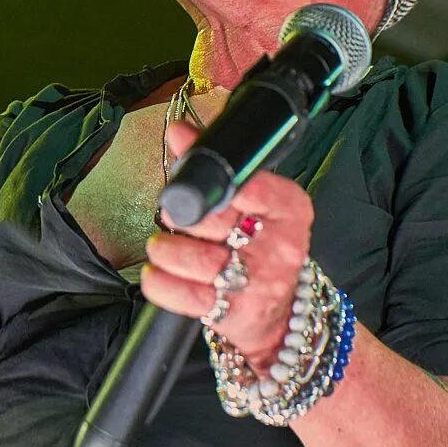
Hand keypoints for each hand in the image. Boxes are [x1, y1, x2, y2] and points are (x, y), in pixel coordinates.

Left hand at [140, 121, 311, 370]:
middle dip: (179, 214)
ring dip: (165, 249)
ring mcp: (260, 282)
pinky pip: (183, 295)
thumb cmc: (259, 248)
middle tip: (171, 215)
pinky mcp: (236, 313)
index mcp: (289, 208)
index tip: (180, 159)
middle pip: (213, 219)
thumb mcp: (256, 204)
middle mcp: (280, 245)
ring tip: (162, 246)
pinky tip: (157, 273)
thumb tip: (181, 132)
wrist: (281, 314)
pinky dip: (159, 282)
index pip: (249, 184)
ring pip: (194, 258)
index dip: (206, 172)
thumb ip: (221, 169)